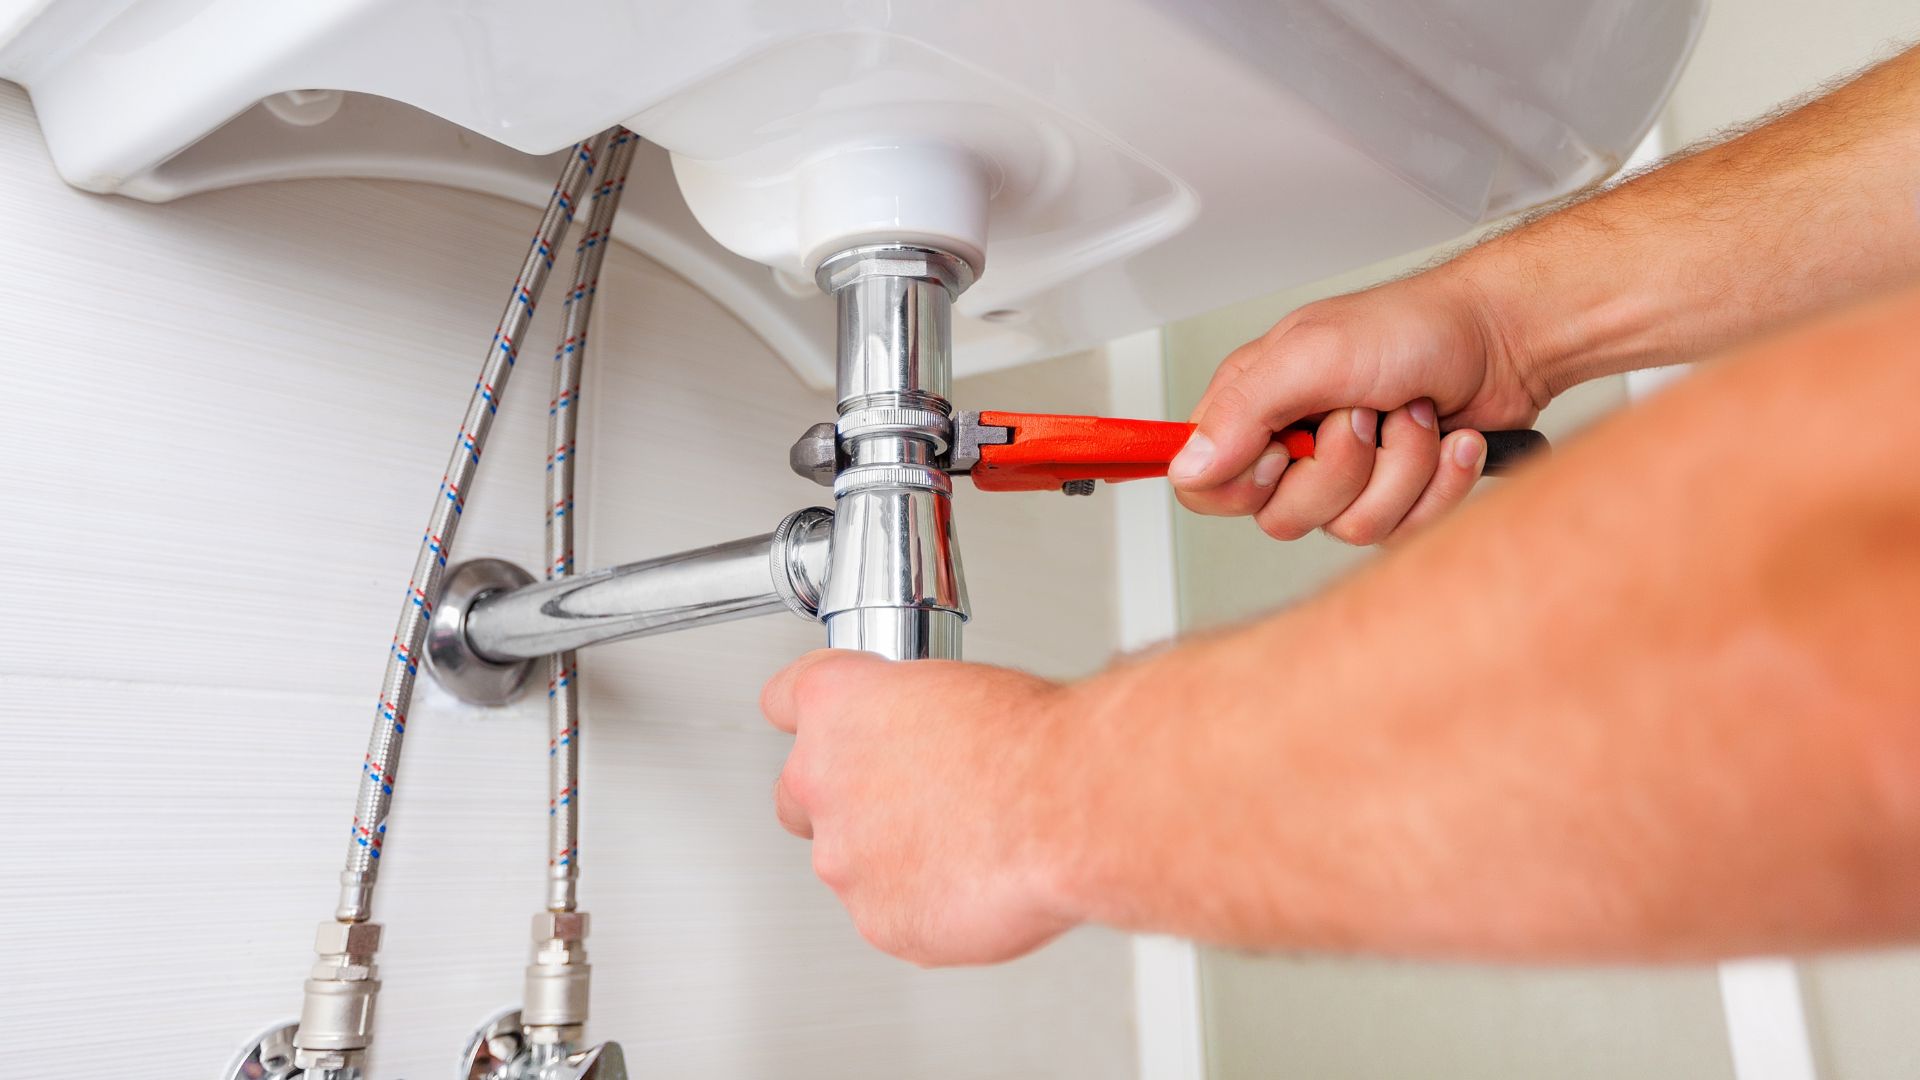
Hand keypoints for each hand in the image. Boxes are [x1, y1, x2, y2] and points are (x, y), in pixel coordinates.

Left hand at [762, 650, 1078, 964]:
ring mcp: (844, 858)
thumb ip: (914, 717)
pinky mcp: (878, 920)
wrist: (1066, 808)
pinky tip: (974, 881)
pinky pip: (890, 914)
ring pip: (847, 862)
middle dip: (841, 800)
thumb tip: (923, 735)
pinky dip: (925, 904)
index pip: (784, 700)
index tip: (834, 727)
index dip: (818, 718)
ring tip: (965, 843)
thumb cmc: (1030, 741)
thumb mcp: (962, 688)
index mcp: (836, 703)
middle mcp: (821, 779)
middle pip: (798, 794)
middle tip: (906, 800)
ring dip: (890, 856)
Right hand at [1170, 269, 1542, 543]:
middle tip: (1364, 415)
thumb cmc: (1415, 327)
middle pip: (1282, 518)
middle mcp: (1294, 444)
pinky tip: (1448, 440)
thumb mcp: (1314, 353)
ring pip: (1349, 528)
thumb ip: (1242, 410)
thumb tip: (1189, 465)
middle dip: (1342, 470)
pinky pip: (1403, 530)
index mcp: (1255, 405)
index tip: (1283, 450)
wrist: (1505, 339)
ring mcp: (1346, 476)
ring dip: (1401, 469)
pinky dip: (1438, 482)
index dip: (1242, 485)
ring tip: (1414, 416)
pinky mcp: (1395, 497)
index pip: (1203, 485)